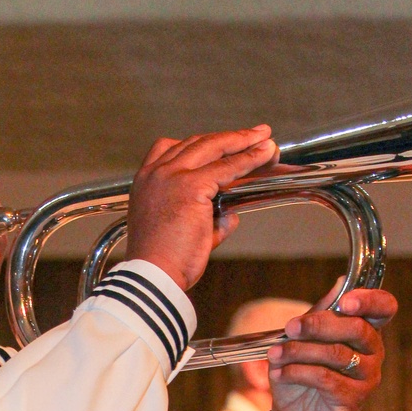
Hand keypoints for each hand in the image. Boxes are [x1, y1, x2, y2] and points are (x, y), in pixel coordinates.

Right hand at [125, 128, 278, 292]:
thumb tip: (230, 215)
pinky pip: (227, 167)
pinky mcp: (191, 186)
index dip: (203, 143)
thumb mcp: (180, 232)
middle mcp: (156, 173)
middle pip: (197, 142)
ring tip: (265, 138)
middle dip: (229, 137)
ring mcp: (172, 176)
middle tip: (254, 134)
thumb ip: (206, 219)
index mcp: (146, 181)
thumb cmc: (163, 262)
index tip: (223, 141)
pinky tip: (265, 155)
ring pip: (213, 147)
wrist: (153, 276)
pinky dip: (249, 159)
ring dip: (243, 141)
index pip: (175, 149)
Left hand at [267, 280, 397, 410]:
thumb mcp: (305, 339)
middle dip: (319, 324)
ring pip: (337, 354)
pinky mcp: (353, 401)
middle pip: (357, 328)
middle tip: (290, 327)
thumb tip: (339, 283)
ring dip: (299, 351)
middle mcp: (373, 353)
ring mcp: (367, 378)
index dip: (370, 300)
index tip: (345, 301)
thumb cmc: (301, 374)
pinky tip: (278, 373)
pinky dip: (297, 372)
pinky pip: (326, 379)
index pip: (384, 308)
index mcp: (365, 331)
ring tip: (274, 355)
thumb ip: (322, 313)